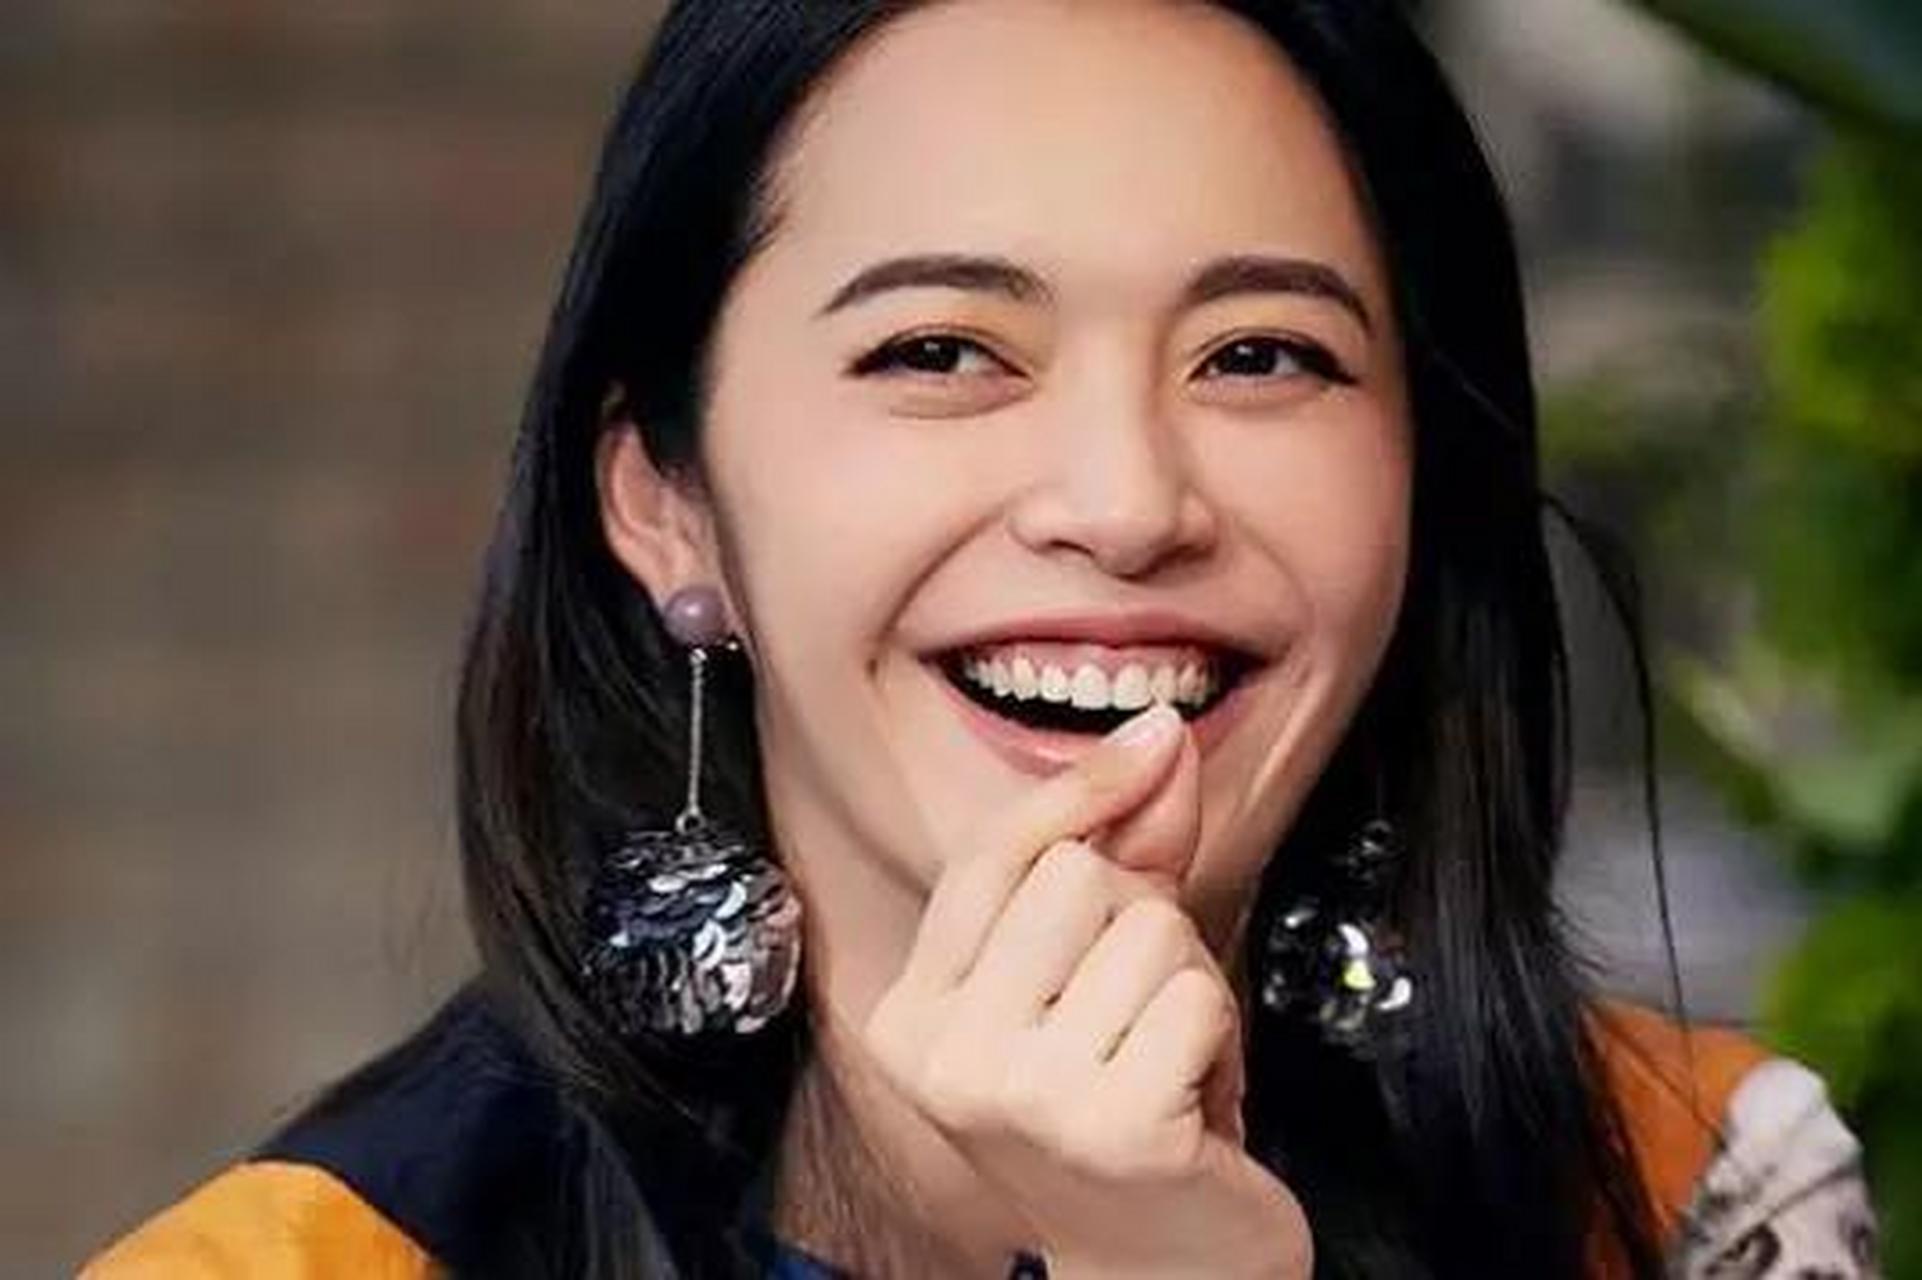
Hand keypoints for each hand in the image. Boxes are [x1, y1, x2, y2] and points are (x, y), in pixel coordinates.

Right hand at [864, 705, 1311, 1278]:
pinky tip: (1196, 1100)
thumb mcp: (1095, 976)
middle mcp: (945, 1056)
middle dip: (1145, 922)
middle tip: (1143, 1011)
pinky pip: (1198, 1002)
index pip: (993, 856)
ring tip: (1169, 1058)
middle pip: (1077, 877)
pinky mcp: (1110, 1128)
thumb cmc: (1120, 1113)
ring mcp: (1020, 1096)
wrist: (1158, 1273)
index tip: (1155, 739)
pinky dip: (1222, 1042)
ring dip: (1191, 985)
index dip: (1082, 790)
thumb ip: (1121, 855)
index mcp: (914, 1014)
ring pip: (1148, 929)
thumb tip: (1159, 738)